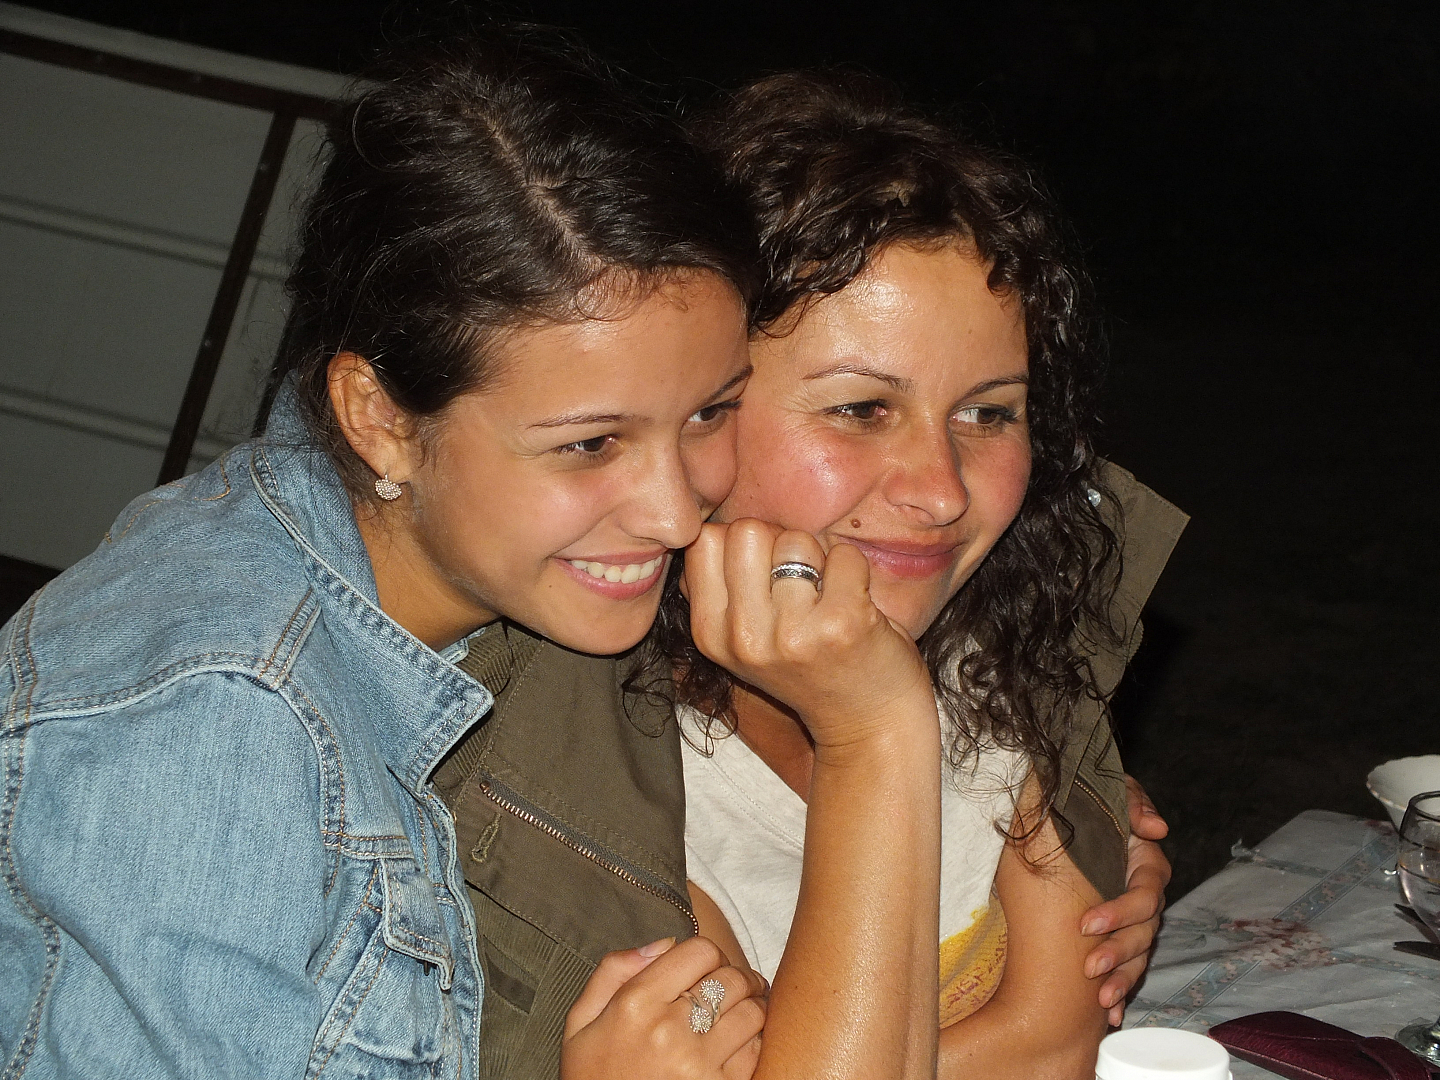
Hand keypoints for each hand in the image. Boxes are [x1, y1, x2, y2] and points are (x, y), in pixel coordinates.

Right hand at [562, 936, 767, 1079]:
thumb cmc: (592, 1077)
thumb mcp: (581, 1022)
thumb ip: (613, 972)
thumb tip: (664, 943)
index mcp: (635, 1003)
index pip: (700, 951)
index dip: (708, 955)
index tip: (706, 968)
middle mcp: (669, 1030)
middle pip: (732, 978)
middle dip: (736, 977)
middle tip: (734, 985)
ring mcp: (697, 1063)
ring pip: (752, 1011)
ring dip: (751, 1006)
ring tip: (742, 1010)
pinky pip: (755, 1050)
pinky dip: (752, 1041)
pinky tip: (737, 1043)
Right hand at [684, 520, 935, 753]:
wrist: (869, 727)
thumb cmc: (812, 669)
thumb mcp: (745, 639)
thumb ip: (722, 589)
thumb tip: (710, 527)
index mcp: (711, 634)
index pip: (705, 542)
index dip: (741, 542)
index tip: (766, 571)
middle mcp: (743, 637)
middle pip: (747, 530)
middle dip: (779, 541)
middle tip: (802, 579)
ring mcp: (791, 633)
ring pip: (797, 539)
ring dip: (820, 556)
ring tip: (828, 595)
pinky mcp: (840, 625)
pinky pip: (845, 555)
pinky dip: (857, 569)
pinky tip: (856, 603)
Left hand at [1078, 776, 1170, 1024]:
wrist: (1065, 811)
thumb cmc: (1086, 800)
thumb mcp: (1106, 790)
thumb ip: (1131, 800)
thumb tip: (1156, 827)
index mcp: (1142, 862)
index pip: (1144, 892)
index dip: (1121, 911)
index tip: (1086, 924)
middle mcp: (1142, 893)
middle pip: (1144, 930)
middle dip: (1119, 953)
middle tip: (1090, 968)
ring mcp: (1134, 917)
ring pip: (1140, 955)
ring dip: (1123, 979)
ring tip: (1101, 1000)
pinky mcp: (1119, 935)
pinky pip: (1129, 968)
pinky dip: (1123, 991)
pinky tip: (1112, 1014)